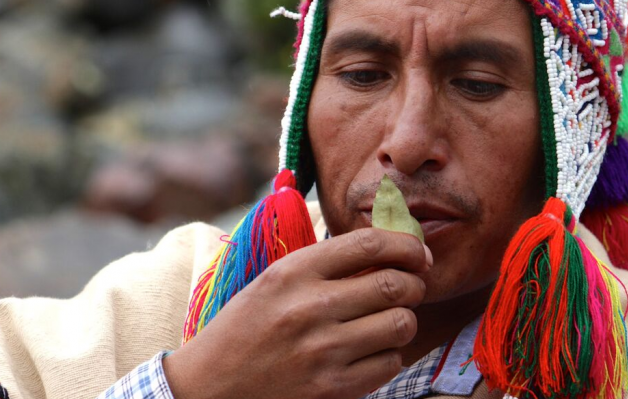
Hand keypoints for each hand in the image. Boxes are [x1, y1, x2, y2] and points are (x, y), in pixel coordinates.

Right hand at [163, 228, 431, 398]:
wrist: (209, 387)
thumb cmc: (245, 329)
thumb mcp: (273, 282)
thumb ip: (324, 264)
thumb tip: (387, 247)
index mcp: (292, 272)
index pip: (369, 243)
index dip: (406, 244)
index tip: (418, 252)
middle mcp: (309, 308)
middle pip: (395, 284)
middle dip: (414, 284)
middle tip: (411, 288)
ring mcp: (322, 351)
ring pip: (401, 324)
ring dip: (404, 321)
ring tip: (389, 321)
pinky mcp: (332, 390)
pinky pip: (390, 363)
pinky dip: (389, 356)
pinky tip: (370, 352)